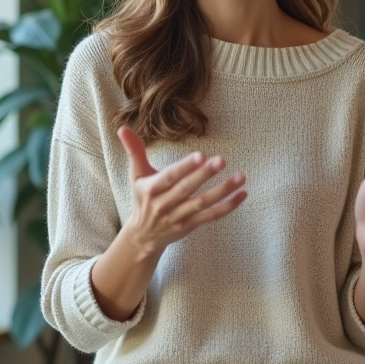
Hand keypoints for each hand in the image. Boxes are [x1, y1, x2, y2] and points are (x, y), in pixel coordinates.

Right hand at [117, 126, 246, 259]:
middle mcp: (164, 204)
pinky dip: (228, 207)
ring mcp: (178, 217)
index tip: (200, 155)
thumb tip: (122, 128)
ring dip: (222, 191)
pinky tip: (242, 194)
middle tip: (221, 160)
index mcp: (151, 189)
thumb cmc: (143, 198)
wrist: (143, 235)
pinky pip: (211, 216)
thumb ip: (134, 151)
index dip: (185, 167)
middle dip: (204, 175)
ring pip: (202, 203)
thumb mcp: (137, 175)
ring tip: (240, 177)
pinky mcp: (190, 226)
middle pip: (187, 189)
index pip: (170, 177)